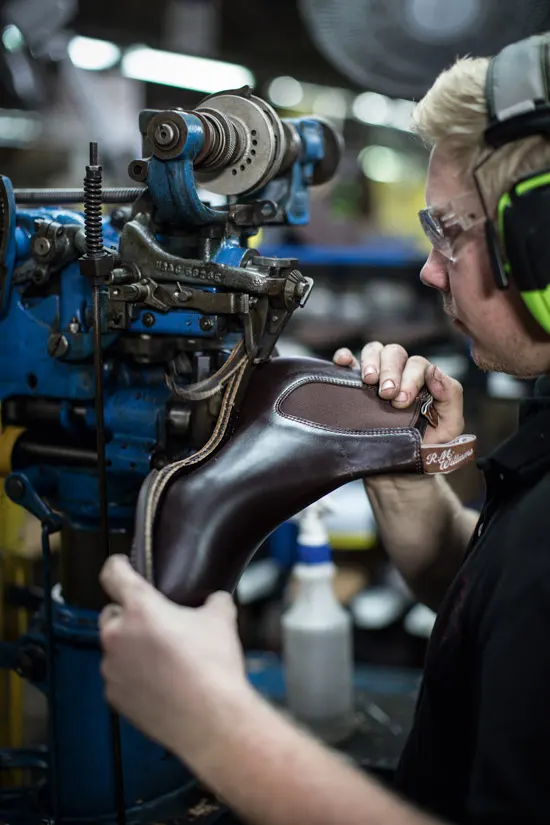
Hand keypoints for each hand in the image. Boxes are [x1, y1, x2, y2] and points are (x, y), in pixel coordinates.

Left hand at [99, 555, 249, 758]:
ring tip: (165, 660)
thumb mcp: (222, 619)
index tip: (120, 566)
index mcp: (140, 608)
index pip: (114, 574)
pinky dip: (133, 676)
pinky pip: (119, 677)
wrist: (211, 719)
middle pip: (112, 614)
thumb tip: (214, 600)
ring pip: (116, 648)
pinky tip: (160, 683)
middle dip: (130, 616)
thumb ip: (213, 601)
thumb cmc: (213, 666)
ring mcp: (112, 668)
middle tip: (159, 626)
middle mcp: (118, 635)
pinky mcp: (114, 696)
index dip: (117, 566)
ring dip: (133, 649)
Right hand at [333, 342, 463, 443]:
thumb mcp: (449, 427)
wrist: (398, 475)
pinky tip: (344, 363)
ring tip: (368, 381)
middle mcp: (401, 375)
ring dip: (371, 361)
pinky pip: (349, 362)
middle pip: (395, 353)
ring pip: (375, 351)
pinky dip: (345, 357)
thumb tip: (435, 372)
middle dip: (390, 370)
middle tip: (386, 394)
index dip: (410, 378)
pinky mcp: (355, 388)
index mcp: (424, 381)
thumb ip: (451, 397)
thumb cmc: (426, 450)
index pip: (418, 364)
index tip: (402, 402)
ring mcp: (377, 380)